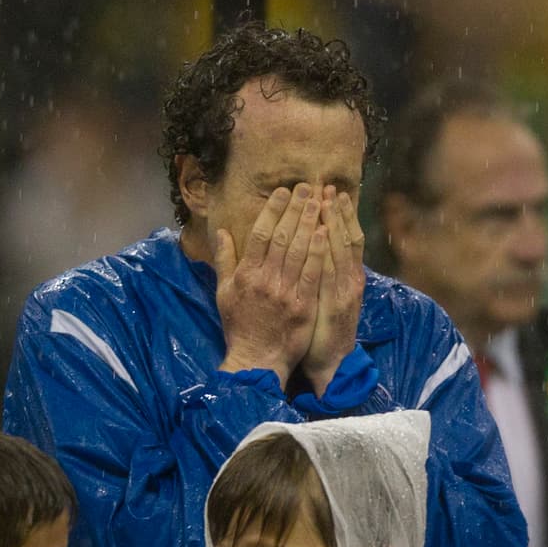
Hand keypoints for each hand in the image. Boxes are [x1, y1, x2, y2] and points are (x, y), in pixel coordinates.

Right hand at [215, 184, 327, 389]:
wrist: (256, 359)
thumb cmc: (238, 326)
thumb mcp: (224, 293)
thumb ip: (224, 261)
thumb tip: (221, 232)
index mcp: (246, 275)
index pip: (260, 235)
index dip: (273, 210)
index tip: (283, 192)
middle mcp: (265, 280)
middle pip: (283, 237)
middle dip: (295, 209)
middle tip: (307, 187)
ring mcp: (286, 292)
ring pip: (300, 251)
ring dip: (310, 223)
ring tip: (319, 201)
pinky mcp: (304, 305)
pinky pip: (314, 273)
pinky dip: (320, 251)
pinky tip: (326, 232)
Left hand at [301, 187, 364, 393]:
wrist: (330, 362)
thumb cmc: (322, 330)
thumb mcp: (324, 298)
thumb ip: (321, 272)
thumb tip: (314, 248)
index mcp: (345, 275)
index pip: (342, 237)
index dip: (338, 214)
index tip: (329, 191)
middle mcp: (349, 278)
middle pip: (344, 237)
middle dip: (336, 211)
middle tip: (327, 185)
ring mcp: (345, 290)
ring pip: (340, 249)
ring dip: (334, 222)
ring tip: (327, 198)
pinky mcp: (337, 303)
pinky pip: (331, 272)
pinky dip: (328, 250)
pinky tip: (324, 232)